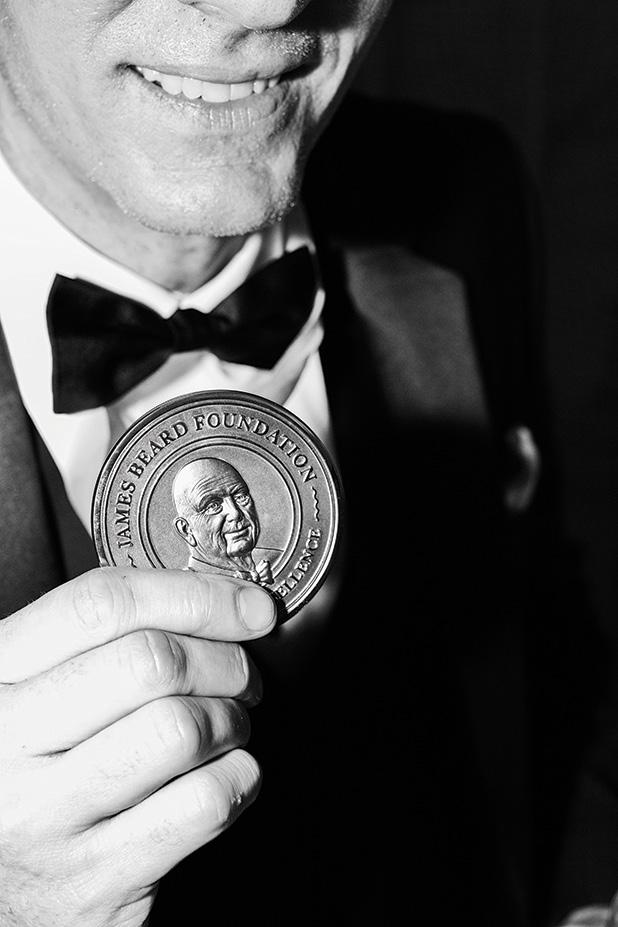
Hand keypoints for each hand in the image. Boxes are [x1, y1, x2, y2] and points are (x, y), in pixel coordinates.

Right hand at [0, 567, 275, 926]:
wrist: (0, 895)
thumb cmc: (33, 771)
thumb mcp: (35, 693)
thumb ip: (100, 642)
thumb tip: (225, 602)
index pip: (100, 604)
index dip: (192, 595)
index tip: (249, 605)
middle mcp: (6, 745)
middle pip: (150, 663)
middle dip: (225, 660)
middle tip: (242, 675)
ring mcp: (46, 820)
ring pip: (181, 730)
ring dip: (232, 719)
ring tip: (228, 725)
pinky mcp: (96, 882)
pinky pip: (202, 804)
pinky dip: (239, 778)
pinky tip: (226, 774)